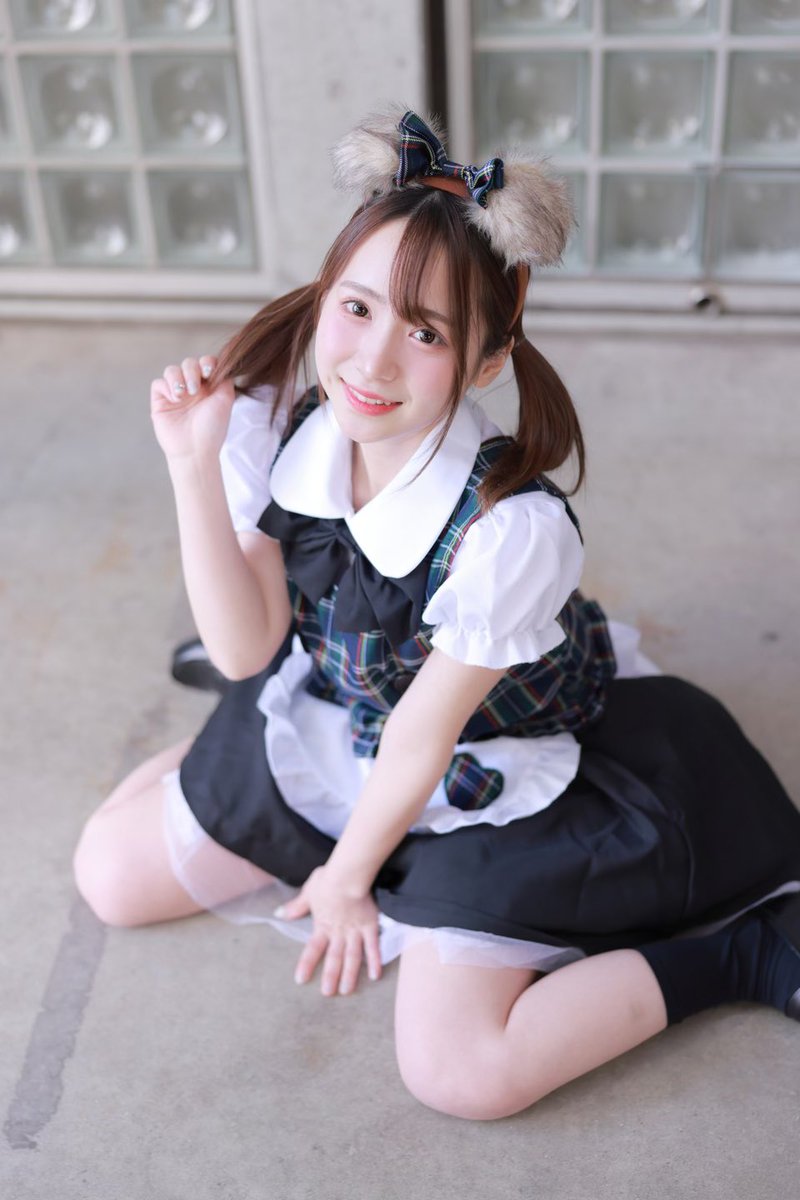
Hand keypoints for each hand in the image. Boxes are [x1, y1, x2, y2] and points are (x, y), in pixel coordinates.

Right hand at [150, 354, 234, 462]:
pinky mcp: (161, 401)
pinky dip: (167, 386)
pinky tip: (175, 399)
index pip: (206, 363)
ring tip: (184, 395)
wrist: (195, 449)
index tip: (209, 372)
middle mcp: (192, 388)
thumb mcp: (225, 399)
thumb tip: (223, 361)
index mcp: (209, 387)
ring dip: (178, 378)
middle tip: (195, 389)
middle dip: (192, 371)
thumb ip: (225, 378)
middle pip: (189, 363)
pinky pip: (159, 382)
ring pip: (172, 369)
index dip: (206, 362)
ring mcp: (176, 393)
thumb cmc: (212, 428)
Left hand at [276, 866, 382, 996]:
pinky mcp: (370, 926)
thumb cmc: (327, 880)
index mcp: (322, 925)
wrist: (348, 875)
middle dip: (330, 976)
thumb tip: (279, 914)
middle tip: (327, 993)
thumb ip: (297, 906)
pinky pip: (373, 946)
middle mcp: (338, 932)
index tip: (300, 980)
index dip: (307, 964)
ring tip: (347, 991)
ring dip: (349, 974)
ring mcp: (355, 931)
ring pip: (352, 957)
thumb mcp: (308, 892)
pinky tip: (375, 976)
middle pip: (334, 958)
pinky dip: (374, 961)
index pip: (312, 949)